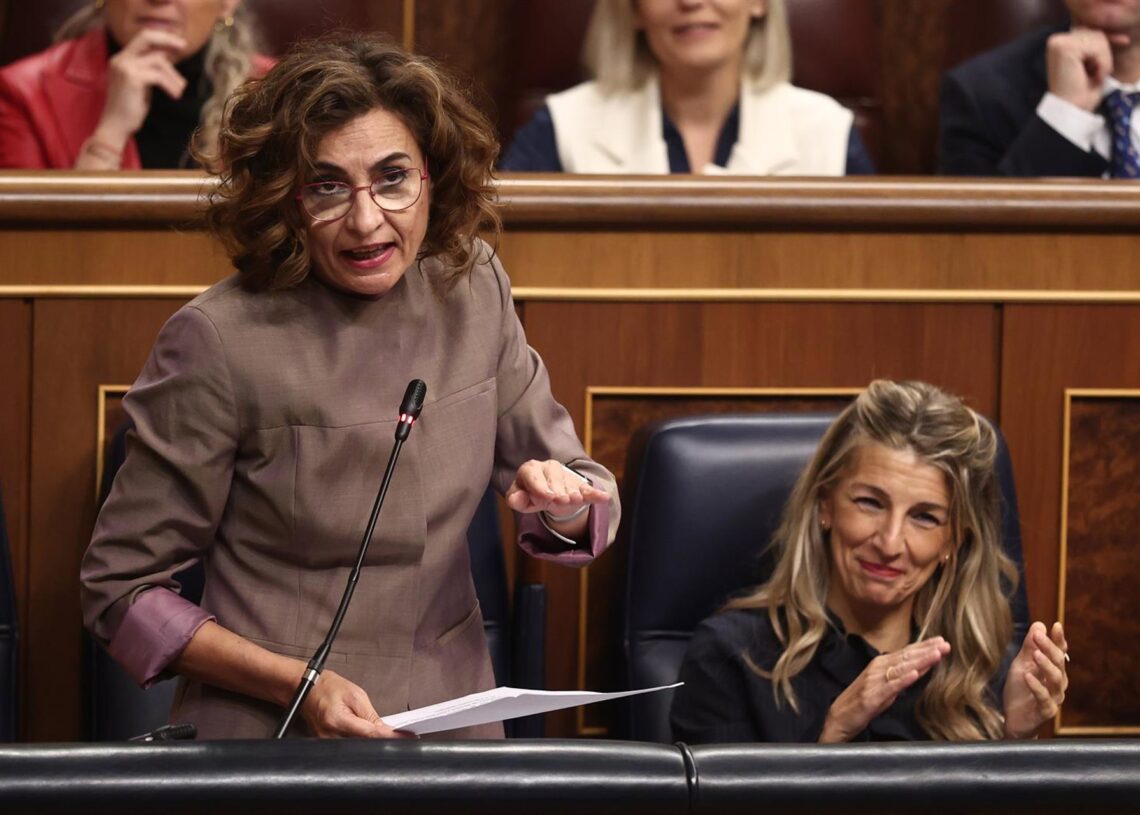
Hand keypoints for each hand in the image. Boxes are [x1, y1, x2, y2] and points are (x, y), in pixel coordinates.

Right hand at [95, 29, 189, 147]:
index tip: (178, 44)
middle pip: (146, 37)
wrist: (116, 126)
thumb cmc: (130, 108)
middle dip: (167, 40)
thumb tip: (169, 57)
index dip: (161, 38)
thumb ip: (151, 69)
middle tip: (184, 47)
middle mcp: (120, 59)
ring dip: (173, 75)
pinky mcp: (132, 78)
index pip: (142, 38)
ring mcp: (124, 67)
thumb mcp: (142, 83)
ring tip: (179, 89)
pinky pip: (159, 76)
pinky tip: (175, 96)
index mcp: (121, 59)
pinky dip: (170, 86)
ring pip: (158, 61)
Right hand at [300, 669, 414, 738]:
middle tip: (398, 735)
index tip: (406, 737)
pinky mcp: (326, 744)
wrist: (308, 689)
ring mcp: (327, 742)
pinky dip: (360, 741)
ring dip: (371, 741)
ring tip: (382, 732)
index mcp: (338, 720)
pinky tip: (367, 735)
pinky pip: (348, 746)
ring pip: (357, 748)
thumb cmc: (329, 687)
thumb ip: (371, 714)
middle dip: (381, 741)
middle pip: (364, 745)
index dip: (390, 737)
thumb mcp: (355, 694)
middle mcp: (330, 735)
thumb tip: (385, 729)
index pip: (370, 733)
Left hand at [505, 459, 608, 536]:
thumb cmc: (530, 494)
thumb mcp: (519, 498)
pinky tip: (603, 498)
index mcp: (530, 469)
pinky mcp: (579, 485)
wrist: (548, 493)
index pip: (533, 474)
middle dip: (558, 489)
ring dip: (574, 491)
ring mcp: (566, 475)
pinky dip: (595, 494)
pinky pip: (588, 488)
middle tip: (561, 500)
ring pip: (570, 483)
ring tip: (575, 499)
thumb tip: (515, 498)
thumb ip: (515, 499)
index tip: (546, 496)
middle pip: (554, 476)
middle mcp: (549, 467)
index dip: (540, 485)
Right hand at [819, 637, 949, 742]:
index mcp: (880, 664)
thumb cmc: (862, 701)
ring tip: (936, 654)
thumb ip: (900, 677)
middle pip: (906, 657)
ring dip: (920, 660)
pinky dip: (903, 679)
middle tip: (945, 644)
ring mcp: (875, 681)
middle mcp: (877, 668)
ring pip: (901, 668)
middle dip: (927, 650)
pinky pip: (891, 686)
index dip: (924, 646)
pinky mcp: (872, 696)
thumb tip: (920, 669)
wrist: (839, 717)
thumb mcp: (884, 687)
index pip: (906, 652)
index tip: (941, 641)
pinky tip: (915, 674)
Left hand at [1003, 621, 1067, 738]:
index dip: (1059, 639)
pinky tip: (1028, 675)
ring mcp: (1054, 698)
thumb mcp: (1021, 665)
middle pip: (1059, 663)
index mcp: (1054, 671)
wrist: (1014, 719)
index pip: (1059, 653)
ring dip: (1045, 665)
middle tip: (1038, 636)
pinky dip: (1036, 686)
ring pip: (1055, 679)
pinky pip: (1044, 698)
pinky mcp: (1047, 711)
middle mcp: (1058, 683)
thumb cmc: (1020, 690)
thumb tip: (1039, 625)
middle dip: (1049, 648)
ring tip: (1035, 654)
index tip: (1055, 625)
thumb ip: (1029, 647)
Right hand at [1046, 27, 1122, 110]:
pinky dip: (1102, 63)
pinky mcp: (1064, 49)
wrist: (1070, 109)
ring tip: (1094, 76)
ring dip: (1104, 60)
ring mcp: (1058, 43)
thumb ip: (1094, 45)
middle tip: (1097, 75)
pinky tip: (1094, 76)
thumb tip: (1114, 33)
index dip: (1108, 38)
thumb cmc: (1081, 91)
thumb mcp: (1091, 62)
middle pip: (1095, 33)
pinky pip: (1097, 47)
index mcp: (1059, 44)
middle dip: (1104, 54)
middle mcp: (1056, 41)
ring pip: (1098, 38)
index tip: (1124, 41)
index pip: (1090, 31)